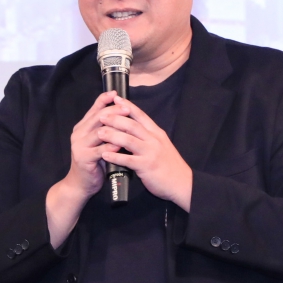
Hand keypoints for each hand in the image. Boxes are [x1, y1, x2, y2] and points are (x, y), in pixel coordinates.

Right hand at [45, 91, 121, 247]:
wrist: (80, 184)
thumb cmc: (93, 162)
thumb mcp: (98, 143)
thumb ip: (105, 130)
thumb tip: (120, 114)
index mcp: (82, 128)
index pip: (93, 109)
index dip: (104, 100)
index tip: (116, 93)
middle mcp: (78, 134)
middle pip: (98, 118)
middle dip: (113, 111)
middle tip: (127, 107)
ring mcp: (80, 146)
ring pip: (99, 132)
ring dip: (114, 126)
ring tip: (128, 123)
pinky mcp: (84, 158)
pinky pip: (101, 149)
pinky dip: (112, 145)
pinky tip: (122, 143)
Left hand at [97, 95, 192, 211]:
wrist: (182, 182)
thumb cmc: (170, 165)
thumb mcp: (161, 145)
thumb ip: (148, 136)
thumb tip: (132, 128)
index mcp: (157, 133)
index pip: (141, 115)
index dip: (128, 106)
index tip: (116, 99)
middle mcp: (154, 140)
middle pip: (132, 125)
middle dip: (116, 119)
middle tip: (102, 116)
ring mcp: (150, 153)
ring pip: (129, 140)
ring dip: (112, 135)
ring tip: (99, 133)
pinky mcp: (146, 166)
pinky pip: (128, 160)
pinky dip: (115, 156)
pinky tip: (105, 154)